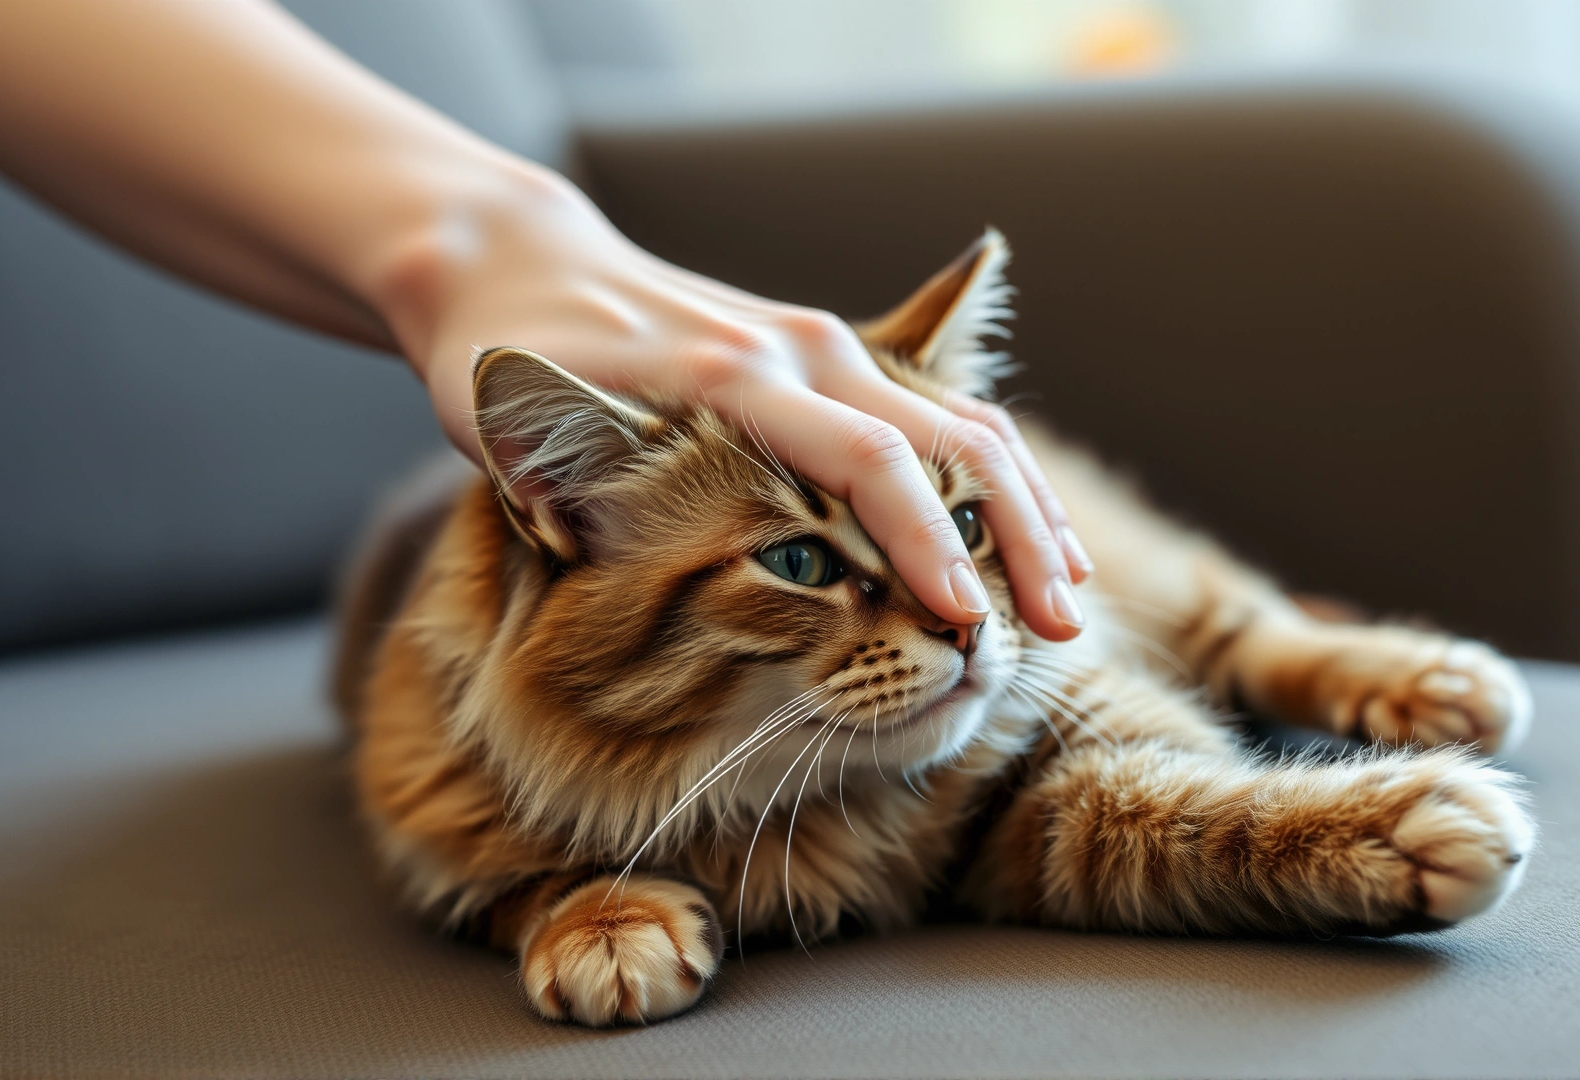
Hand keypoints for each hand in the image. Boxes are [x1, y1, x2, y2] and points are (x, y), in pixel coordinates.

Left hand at [378, 167, 1091, 639]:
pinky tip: (1034, 539)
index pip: (865, 459)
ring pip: (967, 425)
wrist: (518, 266)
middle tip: (1059, 632)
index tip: (960, 620)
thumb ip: (564, 492)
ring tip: (1072, 600)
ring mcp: (823, 347)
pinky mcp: (830, 358)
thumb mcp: (512, 433)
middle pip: (950, 440)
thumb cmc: (507, 366)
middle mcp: (798, 352)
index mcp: (733, 379)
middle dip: (1017, 539)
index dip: (921, 542)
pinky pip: (943, 415)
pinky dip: (1001, 482)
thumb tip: (594, 554)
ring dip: (1029, 513)